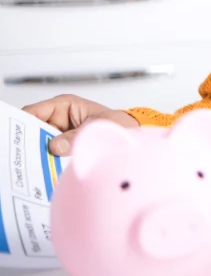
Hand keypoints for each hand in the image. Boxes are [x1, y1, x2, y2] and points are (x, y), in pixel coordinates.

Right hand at [22, 94, 138, 156]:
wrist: (130, 137)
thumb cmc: (116, 124)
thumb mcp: (97, 128)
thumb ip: (75, 137)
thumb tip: (54, 146)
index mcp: (64, 105)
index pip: (33, 111)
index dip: (21, 123)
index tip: (16, 138)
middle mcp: (58, 118)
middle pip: (32, 130)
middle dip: (28, 142)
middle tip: (24, 156)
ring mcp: (59, 133)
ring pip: (39, 144)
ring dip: (38, 154)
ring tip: (34, 165)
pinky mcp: (63, 148)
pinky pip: (50, 154)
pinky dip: (48, 161)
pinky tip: (46, 170)